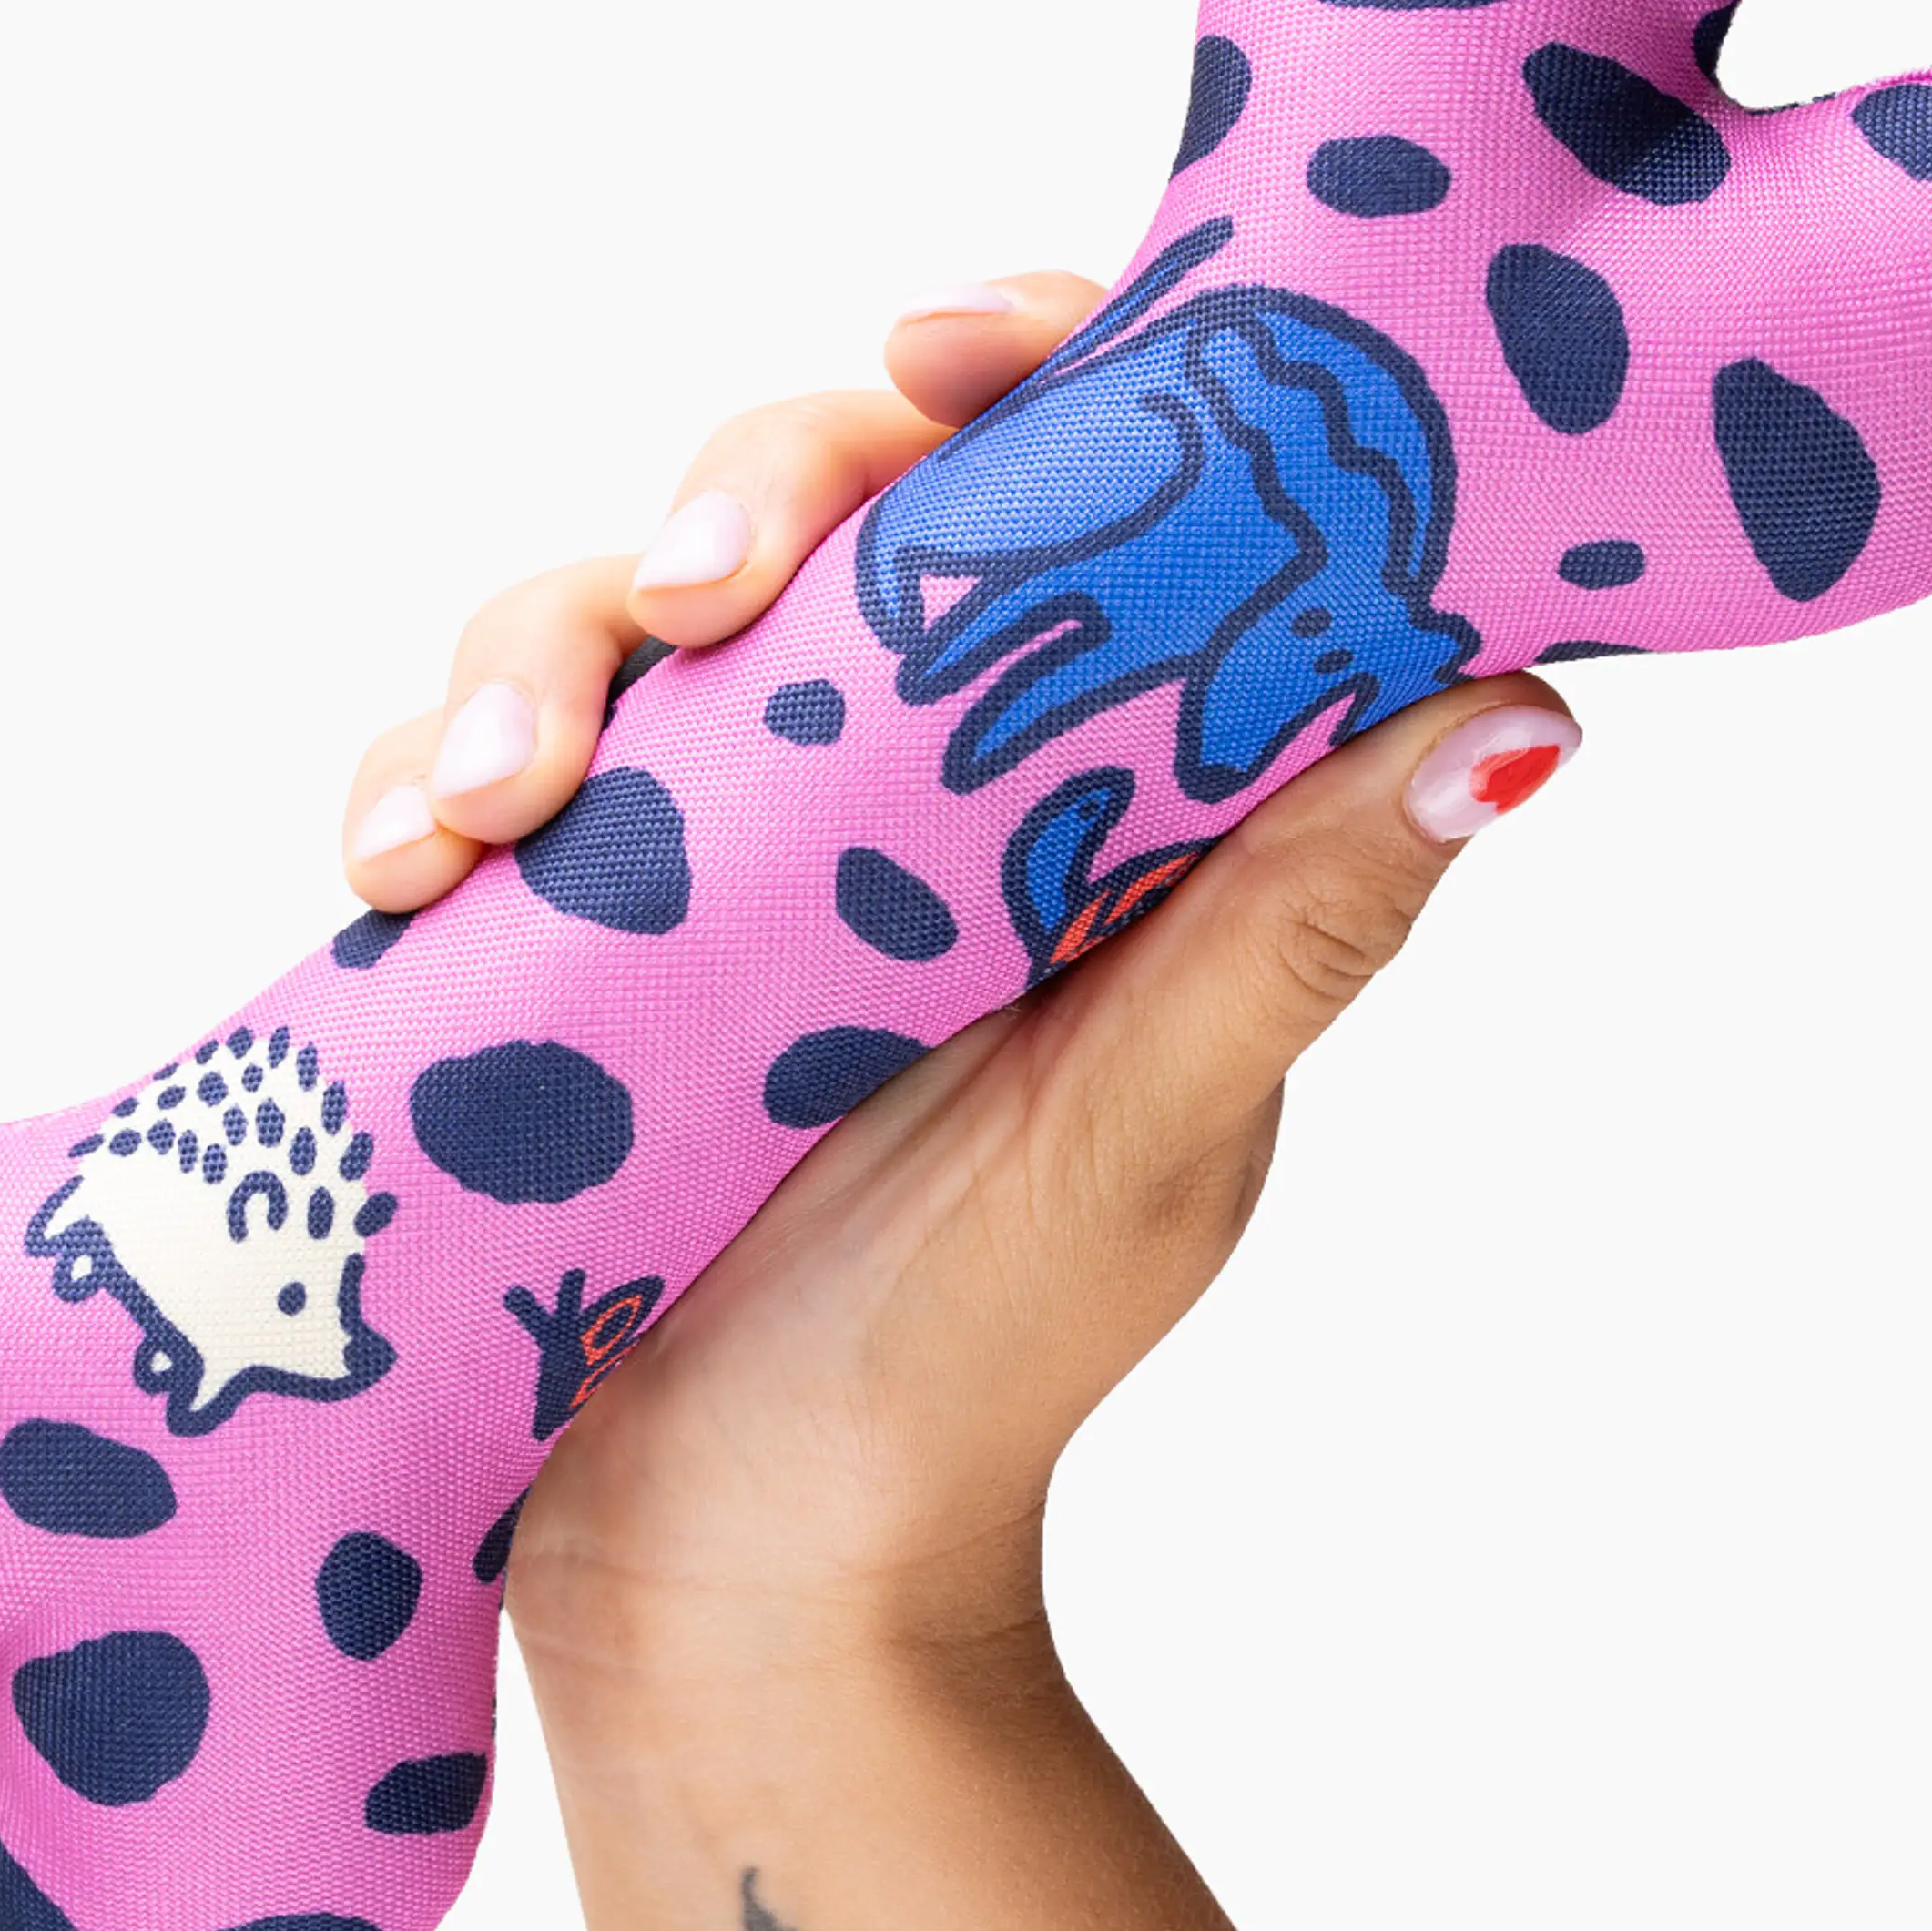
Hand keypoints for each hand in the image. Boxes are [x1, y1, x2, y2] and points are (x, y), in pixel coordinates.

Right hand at [339, 274, 1584, 1694]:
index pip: (1070, 488)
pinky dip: (411, 787)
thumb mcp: (1150, 1132)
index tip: (944, 346)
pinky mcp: (541, 924)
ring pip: (600, 618)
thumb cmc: (970, 1369)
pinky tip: (403, 870)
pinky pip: (457, 782)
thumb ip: (1298, 920)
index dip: (1026, 365)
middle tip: (697, 596)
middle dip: (733, 494)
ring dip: (530, 662)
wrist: (741, 1584)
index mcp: (1074, 787)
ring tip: (496, 813)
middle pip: (809, 501)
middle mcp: (885, 779)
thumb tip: (1528, 710)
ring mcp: (697, 844)